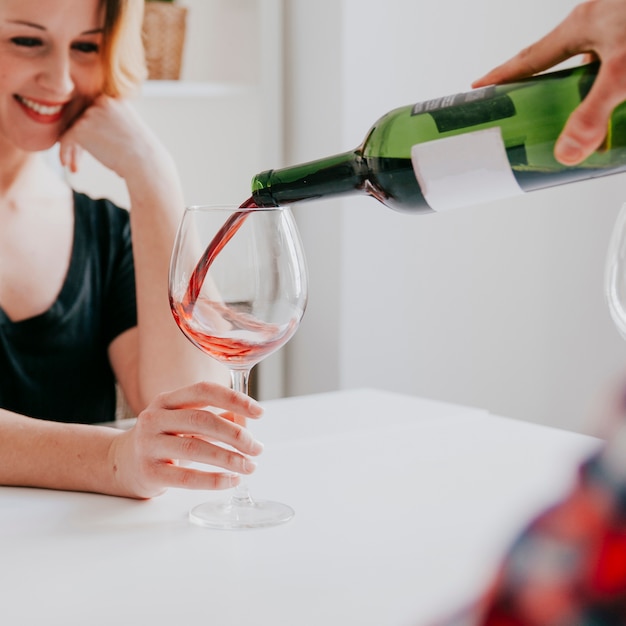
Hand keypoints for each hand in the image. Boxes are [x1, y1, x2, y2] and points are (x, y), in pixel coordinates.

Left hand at [57, 94, 160, 176]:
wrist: (145, 163)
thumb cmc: (142, 154)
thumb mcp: (128, 130)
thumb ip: (110, 124)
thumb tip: (93, 132)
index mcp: (114, 99)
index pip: (93, 110)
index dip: (89, 130)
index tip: (90, 148)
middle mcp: (101, 101)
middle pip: (79, 118)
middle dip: (78, 139)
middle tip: (78, 158)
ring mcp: (90, 113)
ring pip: (72, 130)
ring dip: (74, 150)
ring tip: (74, 165)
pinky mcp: (81, 127)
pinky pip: (66, 139)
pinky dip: (64, 152)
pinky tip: (66, 165)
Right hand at [108, 381, 264, 498]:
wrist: (119, 463)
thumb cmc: (163, 439)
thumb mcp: (184, 421)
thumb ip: (215, 418)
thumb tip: (248, 422)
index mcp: (167, 400)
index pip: (204, 390)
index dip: (234, 399)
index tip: (259, 412)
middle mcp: (155, 418)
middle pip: (202, 420)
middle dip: (236, 434)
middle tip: (257, 447)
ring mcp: (148, 445)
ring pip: (196, 448)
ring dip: (229, 458)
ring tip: (250, 466)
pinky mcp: (148, 473)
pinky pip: (186, 477)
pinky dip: (214, 480)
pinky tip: (232, 480)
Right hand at [472, 0, 625, 164]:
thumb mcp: (623, 71)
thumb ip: (592, 113)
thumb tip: (567, 153)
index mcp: (582, 25)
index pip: (530, 58)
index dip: (503, 75)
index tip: (479, 87)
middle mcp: (599, 23)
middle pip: (555, 58)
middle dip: (538, 84)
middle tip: (526, 108)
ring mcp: (621, 26)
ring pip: (590, 62)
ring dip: (578, 86)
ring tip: (575, 114)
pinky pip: (616, 63)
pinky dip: (612, 83)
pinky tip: (617, 100)